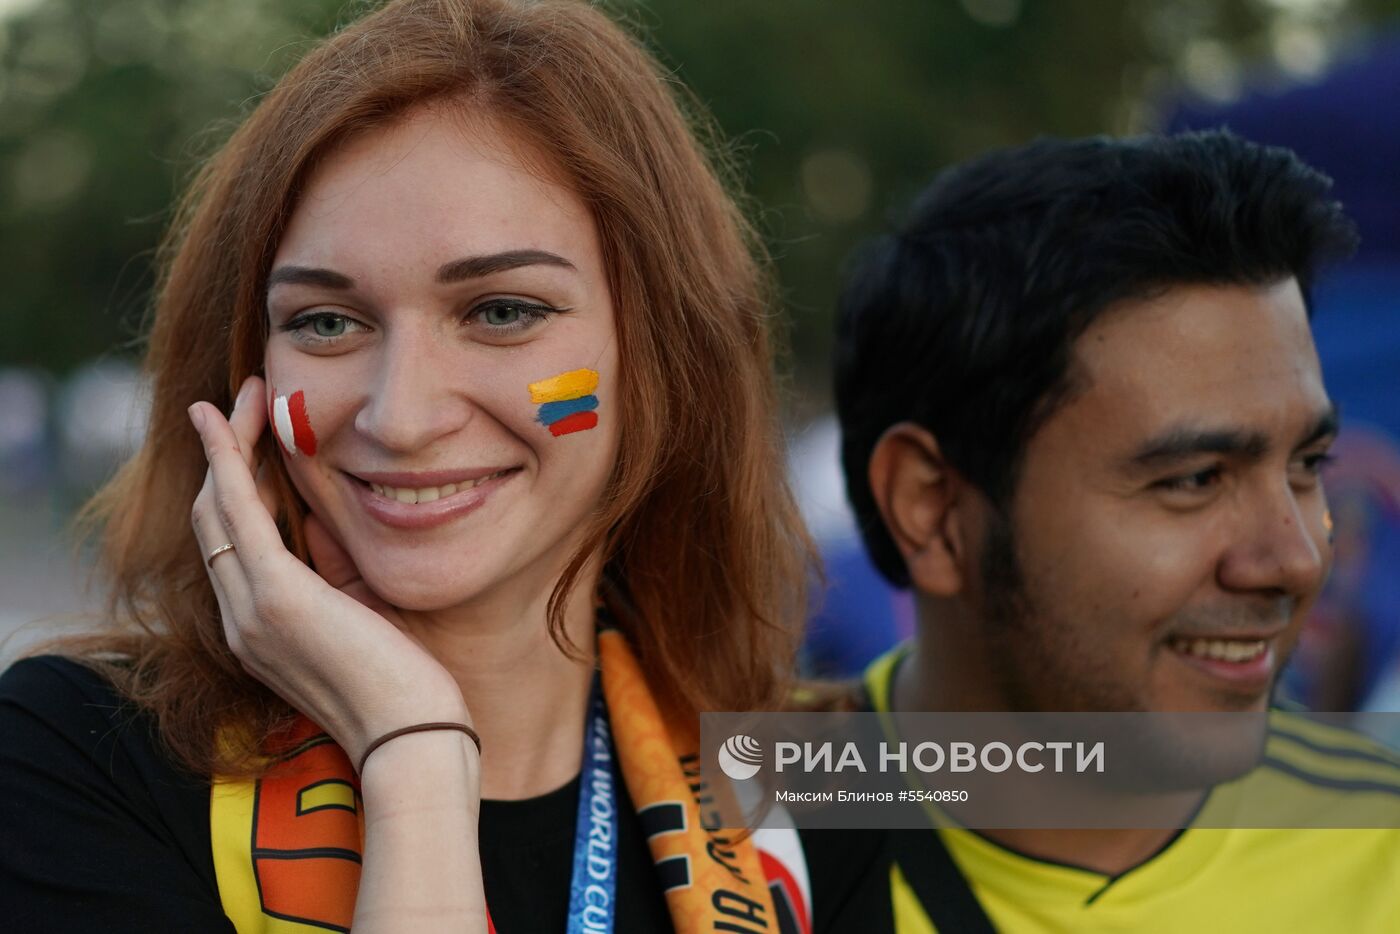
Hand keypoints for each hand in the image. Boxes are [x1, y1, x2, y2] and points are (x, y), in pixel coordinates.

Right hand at [188, 375, 469, 767]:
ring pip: (218, 508)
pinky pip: (238, 512)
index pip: (235, 544)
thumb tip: (331, 520)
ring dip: (227, 444)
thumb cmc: (404, 686)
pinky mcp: (276, 598)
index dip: (237, 484)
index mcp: (261, 629)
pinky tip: (230, 422)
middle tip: (246, 400)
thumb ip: (339, 571)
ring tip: (244, 394)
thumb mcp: (365, 616)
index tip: (251, 437)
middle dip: (226, 453)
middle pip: (214, 520)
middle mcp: (241, 620)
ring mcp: (251, 610)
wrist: (412, 739)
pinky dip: (230, 461)